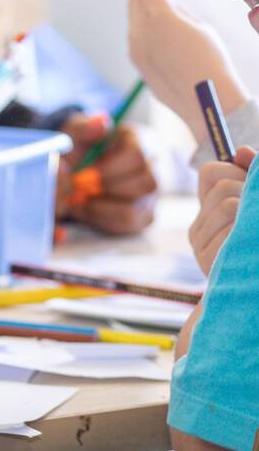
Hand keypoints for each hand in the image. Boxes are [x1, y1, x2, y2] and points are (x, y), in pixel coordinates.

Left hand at [58, 114, 157, 234]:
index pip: (138, 156)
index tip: (82, 174)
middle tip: (77, 190)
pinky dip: (103, 219)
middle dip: (106, 189)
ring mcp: (153, 194)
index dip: (109, 169)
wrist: (79, 167)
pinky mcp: (145, 215)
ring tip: (77, 200)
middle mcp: (156, 168)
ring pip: (139, 209)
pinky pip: (131, 224)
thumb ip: (84, 127)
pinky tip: (83, 209)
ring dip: (102, 208)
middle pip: (146, 184)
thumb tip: (102, 123)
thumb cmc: (81, 146)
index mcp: (142, 141)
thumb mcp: (76, 131)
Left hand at [128, 0, 247, 133]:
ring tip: (171, 22)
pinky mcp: (137, 66)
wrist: (208, 103)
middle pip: (135, 1)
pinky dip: (148, 35)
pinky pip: (138, 42)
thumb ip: (178, 13)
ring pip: (135, 23)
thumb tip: (166, 8)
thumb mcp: (201, 27)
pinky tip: (168, 44)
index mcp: (157, 15)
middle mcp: (139, 31)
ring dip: (147, 16)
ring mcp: (134, 50)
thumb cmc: (212, 62)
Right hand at [190, 145, 255, 273]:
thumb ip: (252, 178)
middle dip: (251, 194)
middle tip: (257, 216)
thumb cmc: (258, 248)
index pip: (211, 172)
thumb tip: (244, 152)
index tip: (251, 189)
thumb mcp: (256, 209)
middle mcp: (198, 227)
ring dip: (253, 214)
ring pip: (230, 204)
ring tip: (255, 233)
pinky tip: (251, 246)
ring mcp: (200, 245)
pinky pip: (233, 228)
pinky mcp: (207, 260)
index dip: (236, 172)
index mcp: (208, 212)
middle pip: (224, 187)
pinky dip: (249, 233)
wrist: (257, 298)